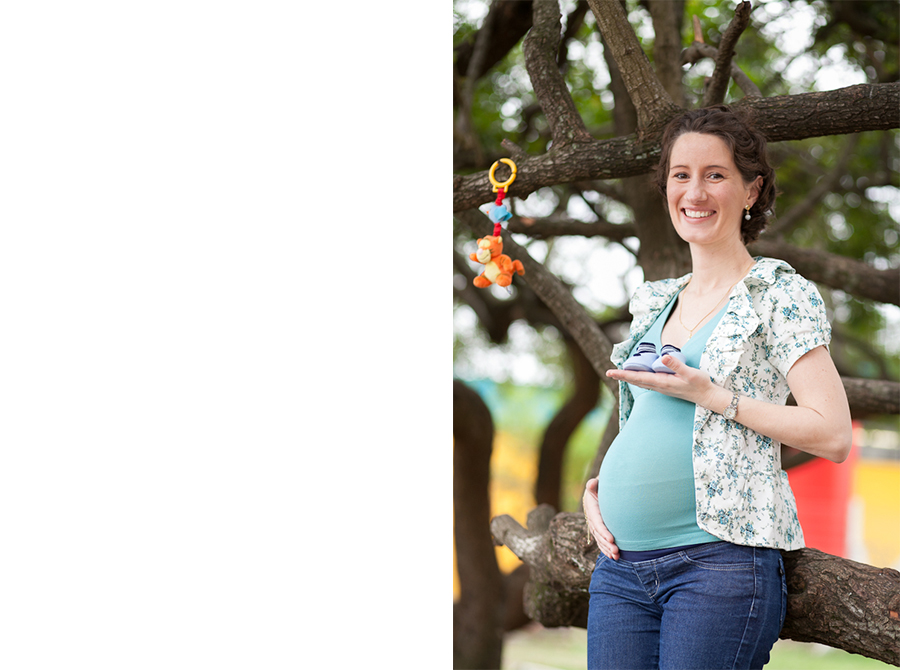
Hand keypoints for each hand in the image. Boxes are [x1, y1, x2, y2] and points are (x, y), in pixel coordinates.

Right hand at [583, 478, 618, 560]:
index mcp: (591, 509)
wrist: (601, 489)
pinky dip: (606, 549)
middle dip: (607, 544)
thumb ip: (594, 485)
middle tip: (616, 551)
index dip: (603, 531)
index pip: (597, 523)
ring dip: (607, 549)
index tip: (612, 539)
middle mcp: (592, 519)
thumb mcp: (598, 484)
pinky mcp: (599, 529)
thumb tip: (591, 483)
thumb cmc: (602, 486)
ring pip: (600, 539)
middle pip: (598, 534)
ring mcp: (595, 525)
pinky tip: (613, 556)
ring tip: (616, 556)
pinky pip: (601, 541)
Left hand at [606, 355, 724, 409]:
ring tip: (619, 374)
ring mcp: (663, 388)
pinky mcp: (667, 387)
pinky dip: (639, 379)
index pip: (638, 377)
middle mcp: (660, 386)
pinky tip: (637, 377)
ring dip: (630, 378)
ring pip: (642, 382)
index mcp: (662, 382)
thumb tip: (662, 357)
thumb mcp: (690, 373)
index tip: (611, 373)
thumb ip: (676, 365)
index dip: (624, 374)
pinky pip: (648, 383)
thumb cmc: (701, 384)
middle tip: (609, 373)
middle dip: (622, 377)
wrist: (709, 397)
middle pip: (637, 381)